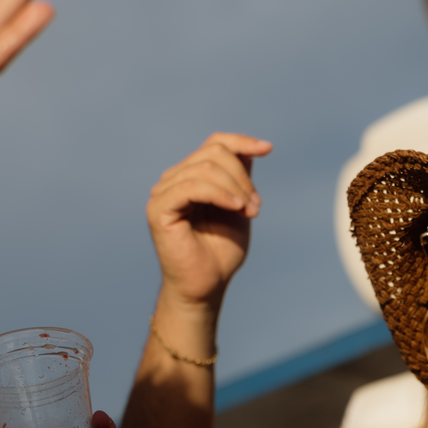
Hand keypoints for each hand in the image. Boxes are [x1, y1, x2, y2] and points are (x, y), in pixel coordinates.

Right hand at [146, 133, 271, 309]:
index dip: (242, 142)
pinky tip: (236, 207)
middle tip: (256, 206)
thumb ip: (240, 178)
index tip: (268, 148)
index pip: (215, 144)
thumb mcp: (239, 206)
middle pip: (214, 153)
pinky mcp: (159, 208)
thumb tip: (250, 148)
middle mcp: (174, 180)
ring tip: (250, 211)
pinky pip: (191, 186)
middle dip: (243, 177)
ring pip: (205, 168)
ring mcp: (163, 192)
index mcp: (191, 176)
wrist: (207, 285)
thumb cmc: (221, 252)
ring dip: (236, 189)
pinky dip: (220, 194)